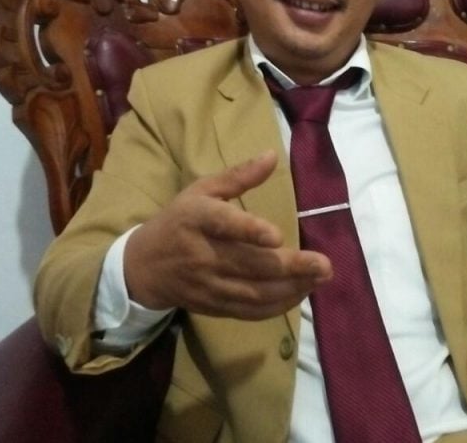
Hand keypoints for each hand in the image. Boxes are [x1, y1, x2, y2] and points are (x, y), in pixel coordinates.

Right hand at [123, 150, 331, 319]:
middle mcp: (202, 254)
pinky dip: (278, 305)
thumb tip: (272, 156)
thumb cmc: (178, 221)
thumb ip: (238, 176)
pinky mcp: (214, 306)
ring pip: (254, 292)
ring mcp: (208, 284)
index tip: (277, 236)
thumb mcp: (201, 190)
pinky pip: (250, 311)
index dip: (249, 231)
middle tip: (324, 264)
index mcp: (197, 218)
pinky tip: (301, 293)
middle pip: (249, 264)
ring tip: (320, 278)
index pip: (223, 225)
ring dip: (292, 288)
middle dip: (290, 267)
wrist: (142, 268)